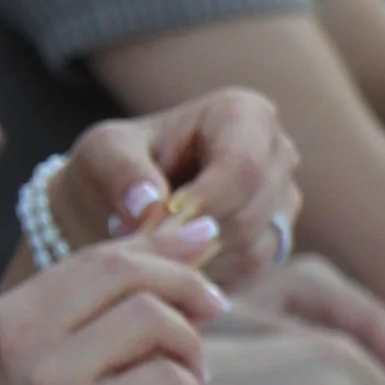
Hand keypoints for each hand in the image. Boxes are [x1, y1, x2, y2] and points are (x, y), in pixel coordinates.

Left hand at [47, 89, 298, 289]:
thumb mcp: (101, 155)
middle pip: (249, 212)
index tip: (149, 229)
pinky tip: (173, 256)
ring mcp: (283, 196)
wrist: (124, 199)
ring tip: (150, 246)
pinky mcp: (277, 236)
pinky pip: (251, 268)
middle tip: (137, 244)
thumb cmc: (115, 166)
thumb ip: (120, 172)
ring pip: (252, 245)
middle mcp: (277, 152)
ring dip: (195, 256)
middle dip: (190, 237)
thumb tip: (148, 205)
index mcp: (244, 113)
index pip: (242, 166)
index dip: (200, 205)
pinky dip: (209, 271)